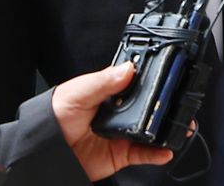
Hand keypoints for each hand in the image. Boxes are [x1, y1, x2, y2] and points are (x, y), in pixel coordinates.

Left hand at [52, 62, 172, 180]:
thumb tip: (128, 69)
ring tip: (181, 126)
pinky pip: (142, 154)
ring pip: (150, 130)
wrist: (42, 149)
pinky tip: (165, 149)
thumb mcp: (79, 91)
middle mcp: (118, 110)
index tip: (169, 77)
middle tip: (178, 101)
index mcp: (109, 90)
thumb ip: (104, 81)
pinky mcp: (119, 154)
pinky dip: (156, 153)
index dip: (152, 80)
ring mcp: (120, 133)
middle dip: (164, 105)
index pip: (136, 83)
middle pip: (147, 106)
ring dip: (166, 128)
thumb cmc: (55, 114)